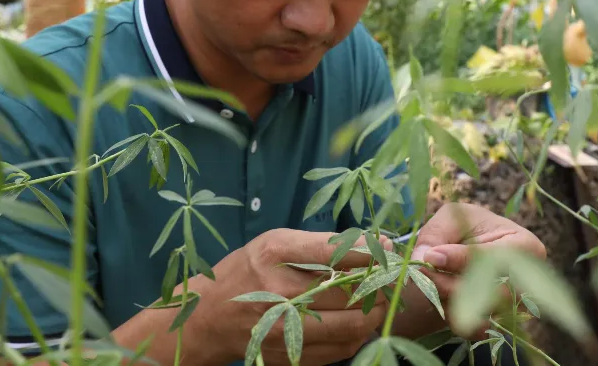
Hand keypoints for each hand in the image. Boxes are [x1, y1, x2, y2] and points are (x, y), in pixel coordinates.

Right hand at [186, 228, 388, 365]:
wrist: (210, 317)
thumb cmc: (247, 270)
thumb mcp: (277, 243)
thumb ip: (324, 243)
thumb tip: (377, 244)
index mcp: (276, 255)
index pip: (337, 252)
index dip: (371, 251)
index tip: (388, 250)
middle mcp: (281, 294)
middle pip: (351, 294)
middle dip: (379, 286)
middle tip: (386, 279)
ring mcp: (286, 330)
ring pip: (353, 327)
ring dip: (373, 313)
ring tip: (373, 301)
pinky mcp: (291, 357)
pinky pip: (342, 349)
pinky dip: (356, 334)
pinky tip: (353, 320)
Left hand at [399, 203, 545, 339]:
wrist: (470, 245)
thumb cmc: (465, 226)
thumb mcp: (450, 218)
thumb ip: (437, 235)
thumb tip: (425, 258)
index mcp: (525, 247)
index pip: (494, 258)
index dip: (461, 259)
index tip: (431, 257)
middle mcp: (526, 282)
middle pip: (490, 293)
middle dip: (450, 284)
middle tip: (424, 273)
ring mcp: (514, 306)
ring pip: (479, 314)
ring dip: (449, 301)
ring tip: (432, 282)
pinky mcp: (497, 323)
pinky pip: (473, 330)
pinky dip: (453, 317)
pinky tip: (440, 299)